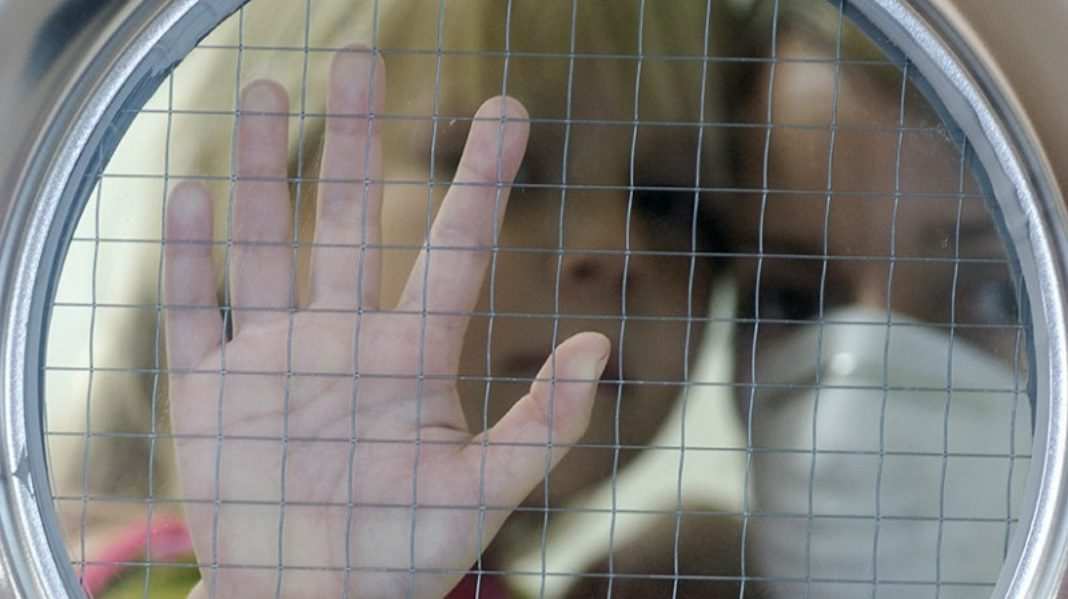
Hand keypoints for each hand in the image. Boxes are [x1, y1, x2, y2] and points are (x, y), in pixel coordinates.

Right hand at [164, 47, 609, 598]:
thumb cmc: (400, 556)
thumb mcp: (482, 494)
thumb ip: (541, 424)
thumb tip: (598, 345)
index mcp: (412, 357)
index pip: (452, 248)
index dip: (481, 180)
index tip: (509, 110)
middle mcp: (343, 340)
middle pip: (350, 220)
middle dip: (356, 137)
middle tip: (361, 55)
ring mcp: (273, 359)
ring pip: (266, 244)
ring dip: (265, 170)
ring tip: (268, 90)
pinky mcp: (212, 391)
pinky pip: (195, 312)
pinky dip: (189, 258)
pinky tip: (189, 194)